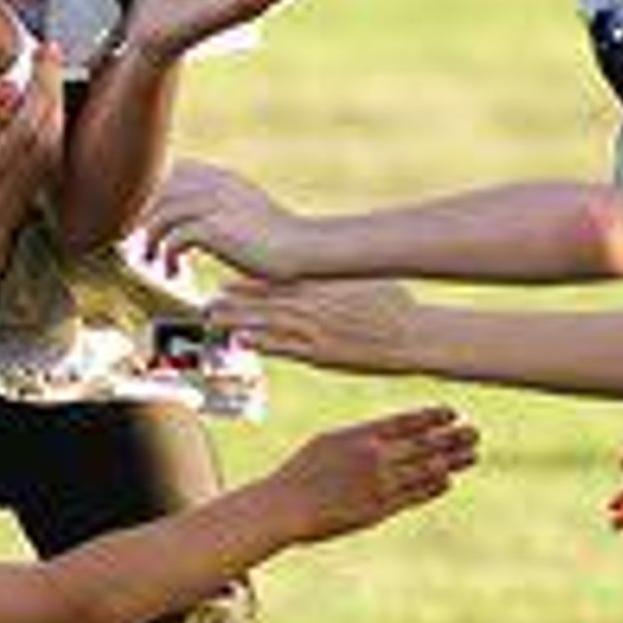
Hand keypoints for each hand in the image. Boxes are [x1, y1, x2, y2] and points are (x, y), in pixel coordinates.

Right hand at [0, 43, 65, 244]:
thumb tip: (6, 85)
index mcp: (10, 155)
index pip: (33, 108)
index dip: (42, 77)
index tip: (44, 49)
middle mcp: (34, 162)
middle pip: (49, 115)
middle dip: (51, 81)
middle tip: (50, 50)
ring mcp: (43, 172)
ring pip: (56, 126)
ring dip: (55, 96)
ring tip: (49, 68)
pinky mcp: (49, 177)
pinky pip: (56, 138)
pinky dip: (55, 114)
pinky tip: (51, 101)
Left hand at [142, 157, 305, 278]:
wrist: (302, 249)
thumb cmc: (278, 238)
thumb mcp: (247, 210)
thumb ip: (222, 205)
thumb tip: (199, 219)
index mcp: (223, 177)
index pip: (176, 172)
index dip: (160, 196)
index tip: (158, 223)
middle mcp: (215, 185)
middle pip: (161, 193)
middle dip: (148, 220)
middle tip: (146, 247)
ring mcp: (214, 205)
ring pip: (162, 216)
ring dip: (152, 241)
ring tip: (155, 263)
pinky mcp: (214, 229)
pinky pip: (174, 239)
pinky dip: (168, 257)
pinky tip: (174, 272)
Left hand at [205, 278, 421, 374]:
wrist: (412, 333)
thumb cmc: (396, 306)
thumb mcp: (365, 280)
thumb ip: (337, 278)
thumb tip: (324, 270)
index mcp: (324, 283)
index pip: (277, 281)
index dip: (248, 284)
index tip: (226, 283)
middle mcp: (314, 303)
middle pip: (265, 301)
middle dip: (235, 302)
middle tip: (209, 301)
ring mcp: (316, 328)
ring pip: (267, 322)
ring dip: (238, 321)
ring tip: (214, 320)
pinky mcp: (321, 352)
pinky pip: (284, 348)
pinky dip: (261, 343)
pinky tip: (241, 342)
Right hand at [261, 406, 477, 542]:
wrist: (284, 507)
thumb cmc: (301, 473)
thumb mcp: (329, 442)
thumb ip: (362, 439)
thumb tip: (387, 436)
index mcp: (361, 435)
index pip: (407, 421)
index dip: (433, 416)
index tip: (453, 412)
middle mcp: (375, 457)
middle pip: (424, 444)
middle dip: (452, 438)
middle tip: (476, 432)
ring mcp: (379, 484)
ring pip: (425, 469)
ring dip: (452, 461)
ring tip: (472, 454)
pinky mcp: (379, 509)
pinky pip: (414, 495)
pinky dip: (433, 487)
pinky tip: (448, 481)